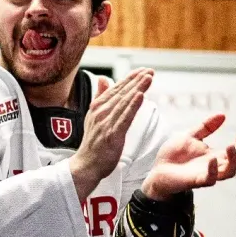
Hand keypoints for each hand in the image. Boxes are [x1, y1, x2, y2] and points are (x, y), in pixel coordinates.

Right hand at [68, 68, 154, 198]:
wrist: (86, 165)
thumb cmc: (93, 143)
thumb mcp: (93, 116)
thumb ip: (100, 97)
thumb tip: (104, 79)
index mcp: (97, 107)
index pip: (116, 88)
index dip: (130, 78)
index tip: (143, 70)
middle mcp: (100, 112)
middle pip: (122, 93)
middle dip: (137, 80)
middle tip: (150, 70)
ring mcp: (106, 123)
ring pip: (124, 102)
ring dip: (137, 88)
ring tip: (148, 78)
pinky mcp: (112, 135)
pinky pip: (124, 118)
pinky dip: (132, 106)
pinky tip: (140, 96)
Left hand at [140, 113, 235, 200]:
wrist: (157, 170)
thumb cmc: (173, 156)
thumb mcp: (190, 136)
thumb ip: (206, 127)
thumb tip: (223, 115)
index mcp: (216, 156)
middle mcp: (214, 167)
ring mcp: (206, 175)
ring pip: (228, 172)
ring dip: (233, 160)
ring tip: (231, 146)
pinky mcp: (195, 181)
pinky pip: (209, 179)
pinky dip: (213, 170)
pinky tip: (213, 159)